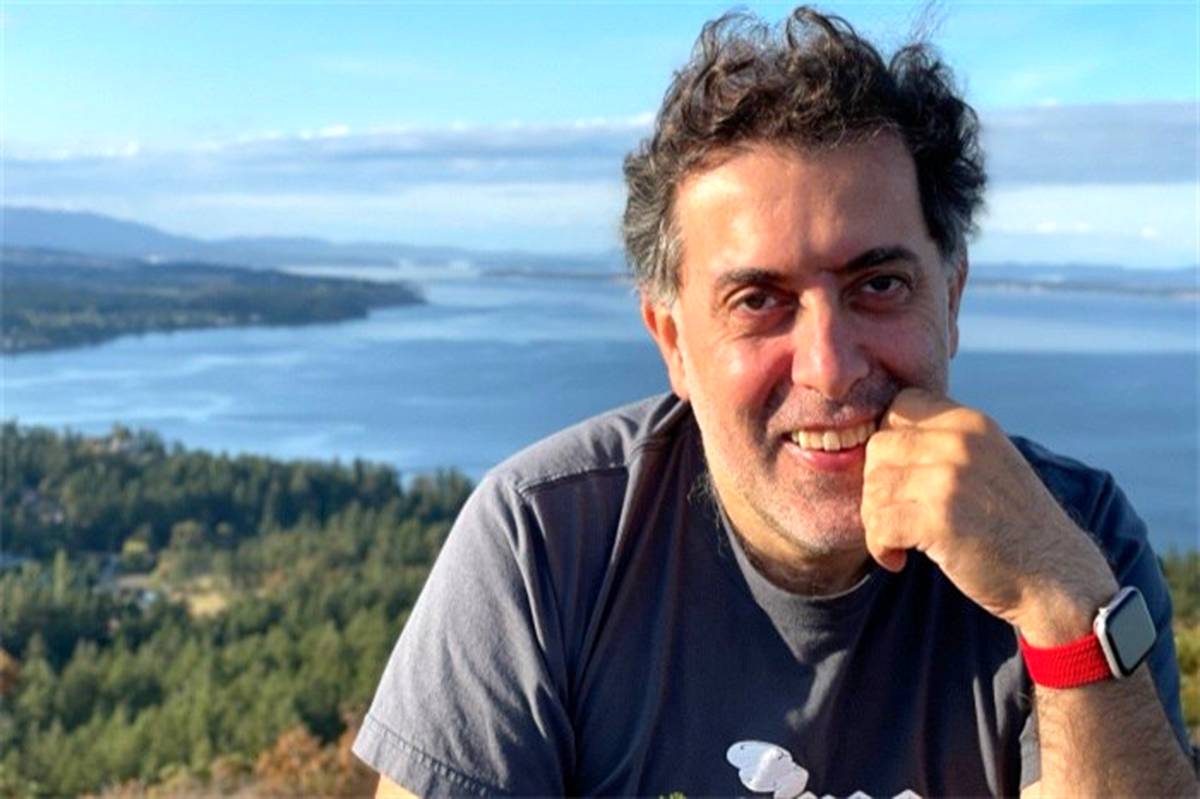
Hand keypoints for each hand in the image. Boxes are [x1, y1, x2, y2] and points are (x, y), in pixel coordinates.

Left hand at [860, 388, 1117, 642]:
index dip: (889, 444)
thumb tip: (877, 440)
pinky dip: (880, 547)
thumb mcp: (986, 463)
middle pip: (878, 447)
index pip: (900, 405)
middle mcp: (961, 441)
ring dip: (876, 522)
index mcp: (971, 422)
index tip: (900, 480)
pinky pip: (879, 524)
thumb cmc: (1010, 526)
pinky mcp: (941, 518)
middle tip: (894, 517)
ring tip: (899, 542)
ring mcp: (950, 478)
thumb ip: (942, 443)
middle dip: (875, 486)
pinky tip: (898, 560)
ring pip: (873, 488)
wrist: (1057, 577)